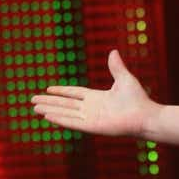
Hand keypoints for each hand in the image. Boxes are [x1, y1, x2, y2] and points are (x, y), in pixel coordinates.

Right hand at [31, 49, 153, 138]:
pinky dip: (60, 119)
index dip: (61, 92)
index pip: (74, 94)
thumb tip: (113, 51)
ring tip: (34, 108)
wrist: (146, 115)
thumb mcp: (124, 78)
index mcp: (98, 98)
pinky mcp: (93, 127)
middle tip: (32, 101)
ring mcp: (92, 119)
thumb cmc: (138, 99)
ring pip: (65, 113)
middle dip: (49, 103)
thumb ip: (116, 67)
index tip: (47, 89)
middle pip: (65, 105)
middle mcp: (92, 109)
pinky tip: (47, 116)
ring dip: (50, 110)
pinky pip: (73, 123)